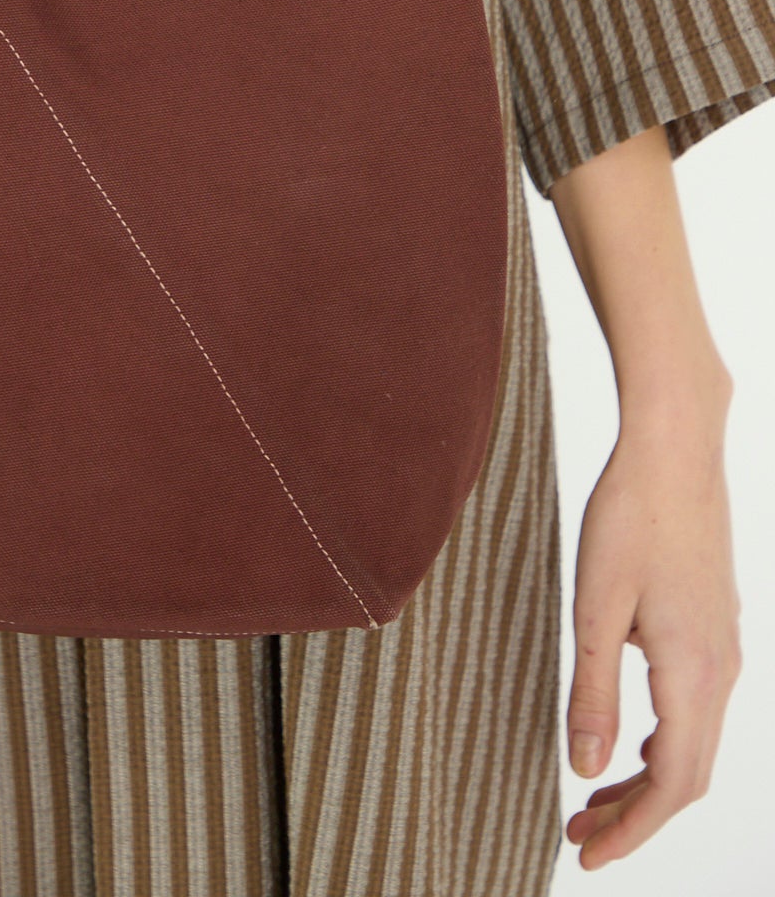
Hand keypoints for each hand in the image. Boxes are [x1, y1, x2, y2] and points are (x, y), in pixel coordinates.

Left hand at [563, 379, 740, 869]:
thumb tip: (586, 770)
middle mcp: (721, 671)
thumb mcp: (595, 605)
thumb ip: (591, 690)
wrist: (676, 449)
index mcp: (694, 674)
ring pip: (694, 743)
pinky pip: (696, 709)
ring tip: (593, 795)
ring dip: (646, 779)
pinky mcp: (716, 628)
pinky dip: (663, 742)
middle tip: (579, 833)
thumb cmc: (630, 516)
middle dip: (635, 815)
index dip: (632, 830)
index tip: (587, 855)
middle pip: (687, 775)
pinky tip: (627, 738)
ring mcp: (725, 650)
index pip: (671, 785)